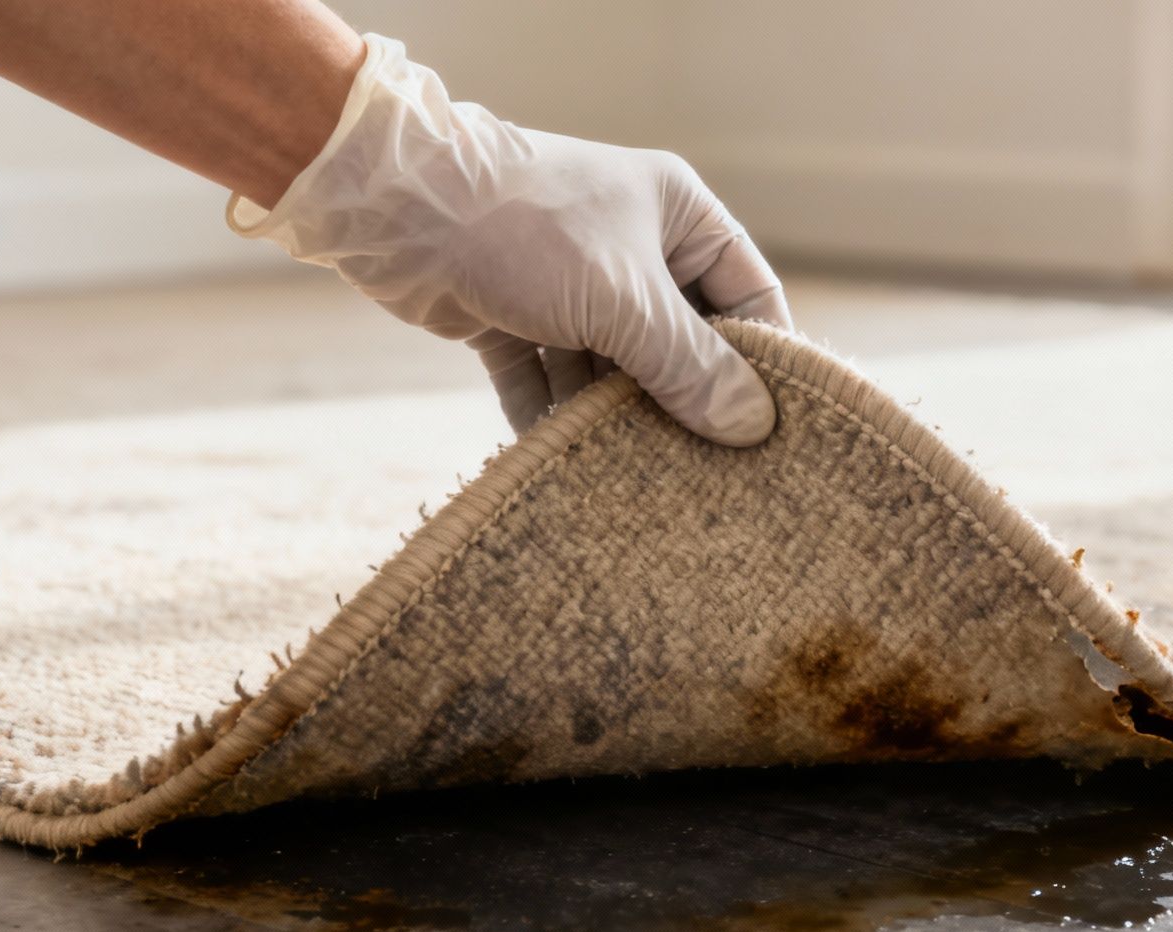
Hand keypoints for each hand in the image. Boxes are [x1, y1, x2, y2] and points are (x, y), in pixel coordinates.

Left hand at [229, 35, 791, 445]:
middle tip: (710, 474)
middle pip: (678, 341)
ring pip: (610, 368)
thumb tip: (752, 426)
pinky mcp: (511, 316)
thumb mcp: (624, 300)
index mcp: (676, 215)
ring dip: (614, 420)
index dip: (765, 360)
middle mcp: (629, 246)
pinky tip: (560, 470)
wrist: (396, 205)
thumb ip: (689, 365)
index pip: (748, 294)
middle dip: (684, 402)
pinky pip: (546, 381)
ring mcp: (568, 283)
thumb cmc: (525, 228)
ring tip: (636, 483)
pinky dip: (550, 420)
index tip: (776, 430)